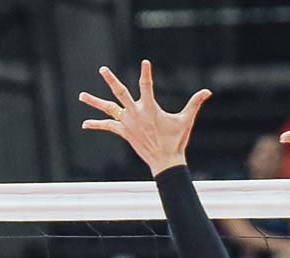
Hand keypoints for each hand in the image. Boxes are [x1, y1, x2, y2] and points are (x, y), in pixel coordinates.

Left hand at [80, 60, 211, 175]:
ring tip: (81, 95)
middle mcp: (135, 114)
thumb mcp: (186, 120)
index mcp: (150, 108)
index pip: (146, 86)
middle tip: (102, 69)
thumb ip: (195, 103)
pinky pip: (108, 127)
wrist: (165, 162)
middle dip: (111, 80)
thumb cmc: (176, 140)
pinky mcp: (123, 132)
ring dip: (94, 102)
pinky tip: (85, 124)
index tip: (145, 62)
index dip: (146, 73)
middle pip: (120, 93)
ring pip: (108, 109)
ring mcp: (127, 123)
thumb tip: (208, 91)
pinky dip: (96, 124)